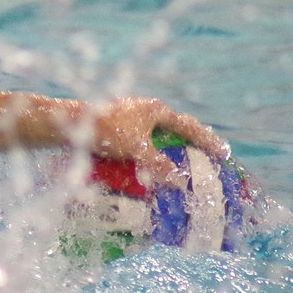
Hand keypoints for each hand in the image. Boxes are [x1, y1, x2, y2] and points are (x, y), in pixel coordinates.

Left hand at [91, 97, 229, 187]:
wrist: (68, 124)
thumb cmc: (106, 131)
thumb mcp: (138, 149)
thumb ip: (160, 165)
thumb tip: (182, 183)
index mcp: (156, 110)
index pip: (190, 126)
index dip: (208, 141)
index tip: (224, 154)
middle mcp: (145, 111)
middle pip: (175, 129)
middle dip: (191, 145)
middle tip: (207, 161)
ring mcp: (130, 118)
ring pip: (157, 136)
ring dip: (169, 151)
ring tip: (182, 167)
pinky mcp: (117, 127)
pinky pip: (142, 142)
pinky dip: (150, 154)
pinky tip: (150, 168)